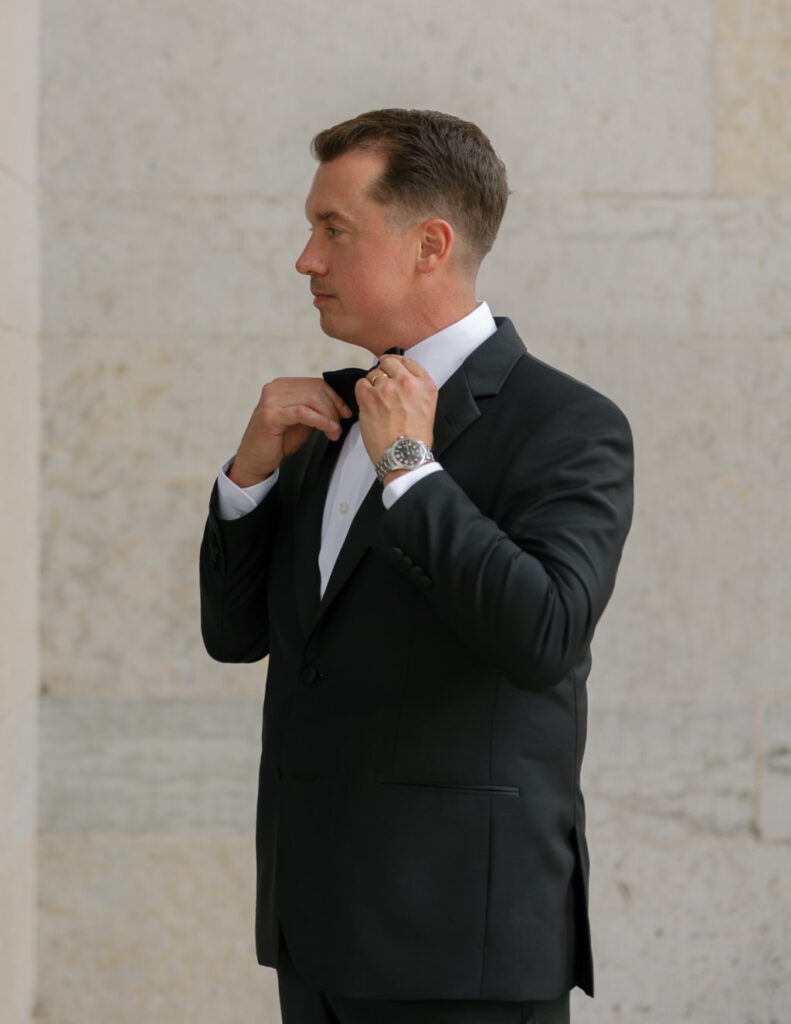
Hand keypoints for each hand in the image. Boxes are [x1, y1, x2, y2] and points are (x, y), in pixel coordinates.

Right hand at [229, 377, 351, 486]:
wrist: (255, 460)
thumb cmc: (278, 441)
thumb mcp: (302, 421)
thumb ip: (316, 409)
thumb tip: (340, 405)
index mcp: (282, 386)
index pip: (316, 384)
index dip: (336, 397)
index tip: (346, 413)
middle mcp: (275, 388)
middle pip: (316, 389)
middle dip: (334, 408)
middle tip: (339, 427)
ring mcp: (271, 400)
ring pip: (312, 399)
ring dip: (329, 416)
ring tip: (334, 432)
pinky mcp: (271, 415)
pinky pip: (304, 413)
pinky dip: (321, 421)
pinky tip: (329, 430)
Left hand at [355, 355, 437, 474]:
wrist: (404, 455)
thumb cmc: (415, 440)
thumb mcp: (427, 408)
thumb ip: (416, 391)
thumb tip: (401, 383)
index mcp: (425, 385)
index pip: (409, 362)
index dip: (397, 364)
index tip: (392, 366)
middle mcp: (407, 383)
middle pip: (389, 363)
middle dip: (384, 372)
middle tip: (381, 385)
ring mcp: (387, 389)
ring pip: (373, 374)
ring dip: (372, 385)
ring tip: (377, 402)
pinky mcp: (370, 397)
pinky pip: (361, 384)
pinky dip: (362, 392)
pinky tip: (368, 403)